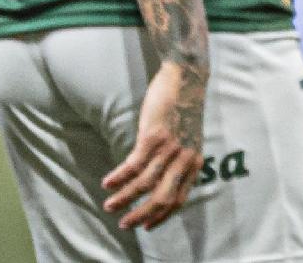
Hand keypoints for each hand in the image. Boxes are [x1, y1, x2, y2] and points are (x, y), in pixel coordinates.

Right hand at [101, 58, 206, 231]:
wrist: (188, 76)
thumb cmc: (185, 107)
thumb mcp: (189, 138)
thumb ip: (179, 159)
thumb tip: (161, 178)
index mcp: (195, 162)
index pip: (179, 199)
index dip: (162, 216)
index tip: (147, 226)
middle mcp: (184, 159)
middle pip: (162, 198)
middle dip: (141, 215)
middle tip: (124, 224)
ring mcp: (169, 148)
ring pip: (144, 184)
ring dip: (124, 198)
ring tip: (109, 205)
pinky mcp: (154, 136)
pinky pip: (133, 165)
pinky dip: (119, 177)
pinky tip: (108, 183)